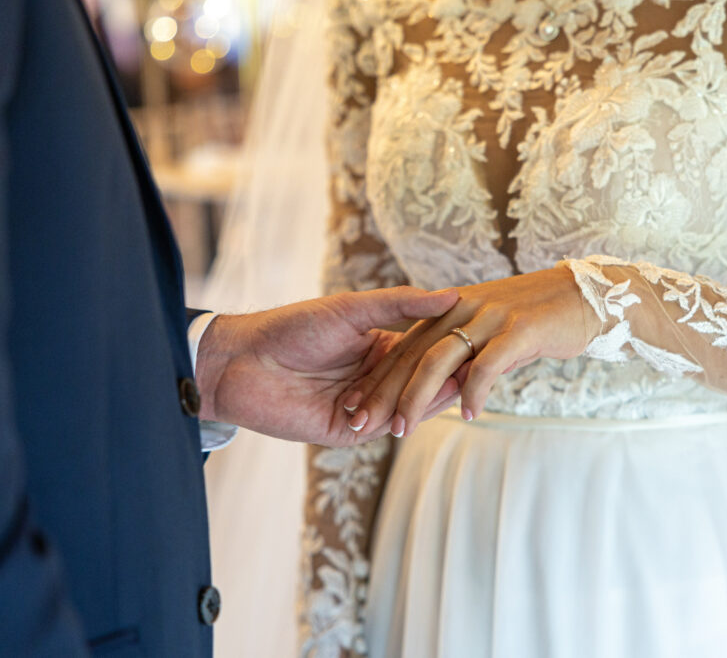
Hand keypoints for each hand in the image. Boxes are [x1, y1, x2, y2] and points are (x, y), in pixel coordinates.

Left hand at [194, 286, 460, 446]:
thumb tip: (452, 296)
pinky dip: (404, 416)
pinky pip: (383, 425)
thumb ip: (401, 305)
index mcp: (379, 348)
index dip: (450, 347)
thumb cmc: (294, 326)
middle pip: (419, 382)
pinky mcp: (346, 431)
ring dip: (431, 398)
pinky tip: (426, 405)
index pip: (424, 352)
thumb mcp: (353, 309)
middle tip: (482, 366)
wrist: (244, 360)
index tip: (481, 337)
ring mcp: (363, 407)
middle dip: (447, 376)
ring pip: (405, 406)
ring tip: (465, 384)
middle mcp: (375, 379)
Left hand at [344, 267, 599, 437]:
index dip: (378, 379)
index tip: (356, 407)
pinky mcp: (517, 330)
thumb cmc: (537, 318)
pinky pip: (487, 364)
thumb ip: (462, 353)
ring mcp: (488, 318)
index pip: (404, 348)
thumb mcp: (490, 331)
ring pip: (438, 360)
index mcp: (448, 308)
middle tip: (361, 423)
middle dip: (384, 392)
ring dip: (416, 397)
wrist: (586, 295)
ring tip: (401, 429)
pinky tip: (467, 415)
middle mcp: (460, 308)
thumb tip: (441, 388)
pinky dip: (474, 391)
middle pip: (412, 355)